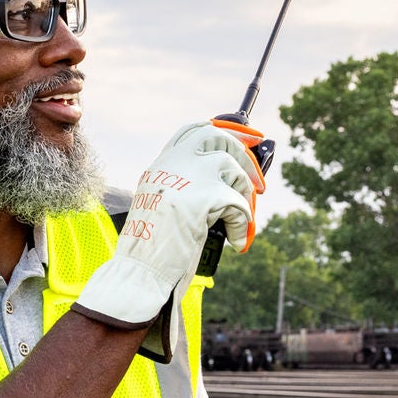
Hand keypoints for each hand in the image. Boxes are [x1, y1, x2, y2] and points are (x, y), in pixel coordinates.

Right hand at [74, 121, 266, 329]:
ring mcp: (190, 176)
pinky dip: (244, 223)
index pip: (192, 132)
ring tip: (239, 217)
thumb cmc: (150, 247)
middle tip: (257, 180)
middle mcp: (173, 164)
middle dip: (243, 155)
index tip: (244, 138)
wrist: (141, 267)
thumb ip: (182, 188)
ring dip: (243, 194)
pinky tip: (238, 240)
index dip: (221, 131)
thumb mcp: (161, 205)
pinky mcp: (207, 195)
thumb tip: (221, 184)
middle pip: (218, 138)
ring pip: (232, 168)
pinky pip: (240, 203)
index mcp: (161, 166)